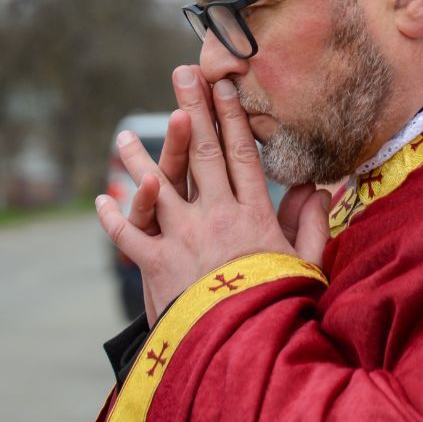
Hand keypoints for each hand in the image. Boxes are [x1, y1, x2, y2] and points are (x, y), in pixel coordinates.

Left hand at [96, 66, 330, 324]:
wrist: (242, 348)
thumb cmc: (278, 305)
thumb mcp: (304, 264)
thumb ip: (311, 224)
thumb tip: (321, 188)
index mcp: (254, 214)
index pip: (242, 155)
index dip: (233, 119)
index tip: (225, 87)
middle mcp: (217, 215)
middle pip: (201, 152)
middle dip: (191, 109)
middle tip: (181, 74)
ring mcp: (183, 237)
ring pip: (157, 186)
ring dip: (138, 159)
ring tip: (122, 137)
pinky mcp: (156, 263)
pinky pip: (129, 234)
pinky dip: (114, 216)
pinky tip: (101, 199)